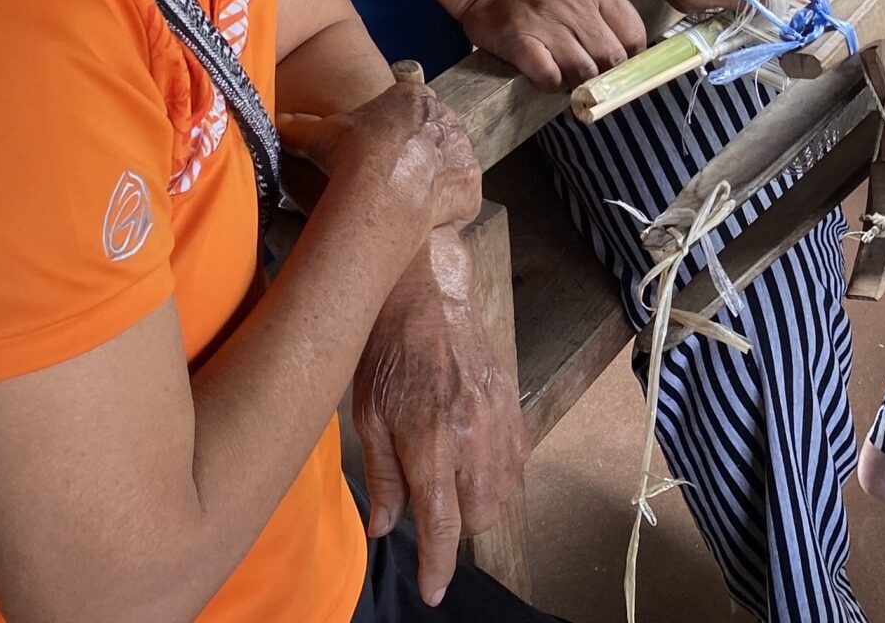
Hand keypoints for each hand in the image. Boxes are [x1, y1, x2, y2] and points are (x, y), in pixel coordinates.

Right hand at [279, 83, 479, 233]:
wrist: (381, 189)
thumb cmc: (350, 154)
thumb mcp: (319, 135)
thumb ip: (297, 126)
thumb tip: (274, 123)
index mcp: (413, 97)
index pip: (407, 108)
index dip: (390, 132)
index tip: (377, 151)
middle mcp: (444, 118)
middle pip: (430, 134)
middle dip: (414, 153)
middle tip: (390, 177)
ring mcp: (462, 151)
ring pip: (449, 162)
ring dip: (433, 177)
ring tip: (406, 199)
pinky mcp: (472, 183)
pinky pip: (463, 195)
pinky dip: (450, 206)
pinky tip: (427, 218)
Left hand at [353, 231, 526, 604]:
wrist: (427, 291)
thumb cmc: (385, 349)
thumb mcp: (366, 414)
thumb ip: (379, 476)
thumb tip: (382, 528)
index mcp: (429, 440)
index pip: (441, 523)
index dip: (437, 566)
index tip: (433, 592)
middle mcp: (471, 434)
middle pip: (478, 516)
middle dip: (454, 529)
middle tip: (427, 512)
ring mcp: (497, 418)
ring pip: (503, 493)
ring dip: (478, 503)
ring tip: (449, 484)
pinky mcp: (512, 402)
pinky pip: (518, 461)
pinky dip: (500, 474)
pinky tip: (475, 463)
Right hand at [454, 0, 648, 91]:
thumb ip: (604, 2)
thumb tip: (631, 46)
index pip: (633, 33)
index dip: (631, 56)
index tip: (621, 62)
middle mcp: (572, 0)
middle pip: (612, 57)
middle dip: (606, 73)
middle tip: (595, 75)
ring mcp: (545, 21)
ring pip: (584, 72)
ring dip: (579, 82)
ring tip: (570, 77)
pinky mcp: (519, 40)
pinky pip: (550, 78)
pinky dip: (554, 84)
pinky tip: (548, 76)